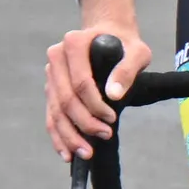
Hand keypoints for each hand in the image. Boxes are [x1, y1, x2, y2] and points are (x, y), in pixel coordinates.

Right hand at [45, 0, 143, 159]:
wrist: (109, 35)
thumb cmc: (125, 44)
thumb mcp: (137, 51)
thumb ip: (127, 70)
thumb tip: (113, 96)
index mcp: (74, 44)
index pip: (80, 82)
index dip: (95, 105)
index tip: (112, 119)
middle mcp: (56, 58)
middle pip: (65, 99)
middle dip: (83, 123)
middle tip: (104, 136)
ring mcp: (51, 74)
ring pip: (55, 111)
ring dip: (69, 135)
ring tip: (86, 153)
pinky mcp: (51, 88)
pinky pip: (51, 115)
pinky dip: (58, 135)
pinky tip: (67, 153)